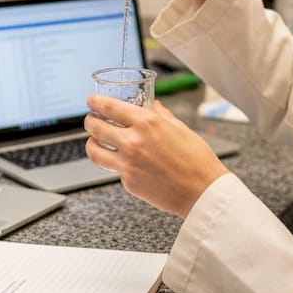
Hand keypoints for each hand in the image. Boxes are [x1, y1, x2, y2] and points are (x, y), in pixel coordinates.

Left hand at [84, 96, 229, 217]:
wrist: (202, 191)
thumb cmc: (197, 160)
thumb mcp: (180, 128)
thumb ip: (161, 115)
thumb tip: (153, 105)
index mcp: (147, 123)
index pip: (109, 107)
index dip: (96, 102)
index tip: (92, 100)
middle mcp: (133, 142)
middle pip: (95, 127)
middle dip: (90, 121)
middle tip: (92, 120)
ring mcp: (127, 164)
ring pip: (93, 150)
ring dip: (91, 143)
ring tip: (95, 141)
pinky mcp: (128, 182)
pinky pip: (113, 169)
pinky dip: (114, 163)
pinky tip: (123, 160)